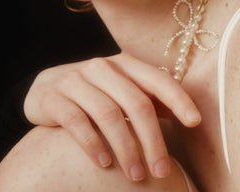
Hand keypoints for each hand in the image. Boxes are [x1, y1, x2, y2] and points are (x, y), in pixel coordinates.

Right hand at [23, 52, 200, 181]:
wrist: (45, 88)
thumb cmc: (95, 92)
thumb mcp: (122, 89)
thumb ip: (149, 98)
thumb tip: (188, 117)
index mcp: (125, 64)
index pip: (158, 80)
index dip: (179, 99)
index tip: (195, 123)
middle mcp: (103, 67)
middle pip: (136, 103)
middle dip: (153, 139)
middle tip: (162, 171)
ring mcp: (76, 79)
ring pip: (109, 115)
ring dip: (126, 148)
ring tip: (136, 176)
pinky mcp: (54, 97)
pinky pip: (77, 122)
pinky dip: (94, 145)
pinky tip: (104, 164)